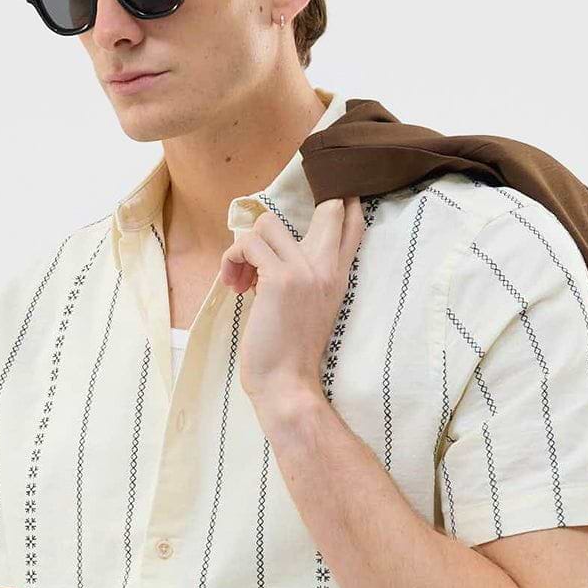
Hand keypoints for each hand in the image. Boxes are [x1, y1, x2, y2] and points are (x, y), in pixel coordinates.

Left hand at [218, 193, 366, 416]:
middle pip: (331, 207)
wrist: (287, 386)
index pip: (354, 224)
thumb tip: (270, 252)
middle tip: (263, 243)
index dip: (341, 202)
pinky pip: (248, 243)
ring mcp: (305, 270)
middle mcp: (327, 268)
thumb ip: (303, 278)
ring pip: (269, 222)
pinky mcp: (279, 278)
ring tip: (241, 277)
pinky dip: (233, 259)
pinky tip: (234, 285)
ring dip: (245, 246)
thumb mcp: (310, 310)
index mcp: (339, 277)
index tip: (312, 211)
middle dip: (296, 211)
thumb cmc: (290, 355)